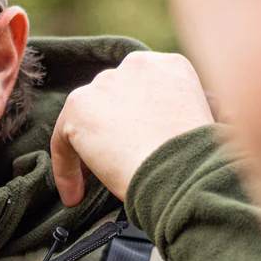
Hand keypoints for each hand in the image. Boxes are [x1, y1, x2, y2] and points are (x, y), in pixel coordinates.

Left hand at [50, 52, 214, 206]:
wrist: (183, 170)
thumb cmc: (197, 163)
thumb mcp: (195, 129)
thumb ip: (172, 120)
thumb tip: (154, 139)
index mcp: (171, 67)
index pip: (139, 90)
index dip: (131, 123)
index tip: (131, 151)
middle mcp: (137, 65)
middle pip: (110, 100)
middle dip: (107, 133)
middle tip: (109, 169)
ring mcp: (106, 83)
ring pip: (85, 118)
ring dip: (85, 153)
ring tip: (88, 188)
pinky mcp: (79, 106)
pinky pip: (63, 139)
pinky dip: (65, 168)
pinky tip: (75, 195)